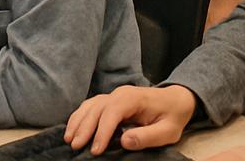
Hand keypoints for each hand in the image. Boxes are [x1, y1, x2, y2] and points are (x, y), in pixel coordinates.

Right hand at [65, 84, 196, 153]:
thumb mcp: (168, 131)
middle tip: (75, 146)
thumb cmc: (172, 117)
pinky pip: (91, 105)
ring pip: (90, 105)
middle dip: (85, 127)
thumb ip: (148, 136)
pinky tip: (73, 127)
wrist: (176, 100)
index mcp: (134, 99)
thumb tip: (124, 141)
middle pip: (97, 108)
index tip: (96, 150)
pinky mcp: (110, 100)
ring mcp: (114, 95)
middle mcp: (120, 93)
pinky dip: (80, 116)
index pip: (113, 112)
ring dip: (78, 121)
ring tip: (69, 138)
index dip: (102, 131)